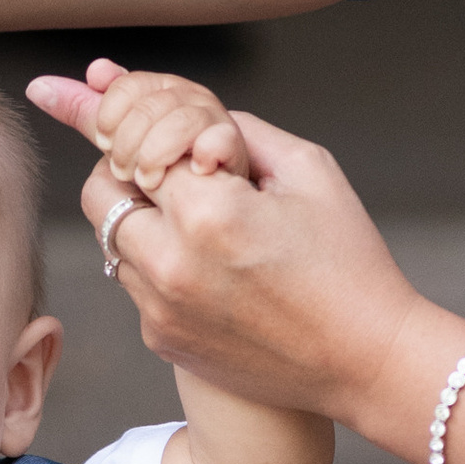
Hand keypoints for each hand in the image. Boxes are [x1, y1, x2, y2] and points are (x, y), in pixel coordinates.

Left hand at [32, 81, 434, 425]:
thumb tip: (170, 103)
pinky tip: (209, 268)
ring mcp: (161, 310)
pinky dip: (156, 265)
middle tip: (167, 164)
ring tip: (196, 218)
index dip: (142, 121)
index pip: (133, 140)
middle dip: (123, 166)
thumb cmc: (347, 259)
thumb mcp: (308, 170)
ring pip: (111, 240)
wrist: (365, 361)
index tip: (119, 102)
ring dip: (138, 218)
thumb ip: (236, 127)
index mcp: (209, 212)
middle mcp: (171, 265)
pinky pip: (134, 285)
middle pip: (99, 190)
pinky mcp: (162, 340)